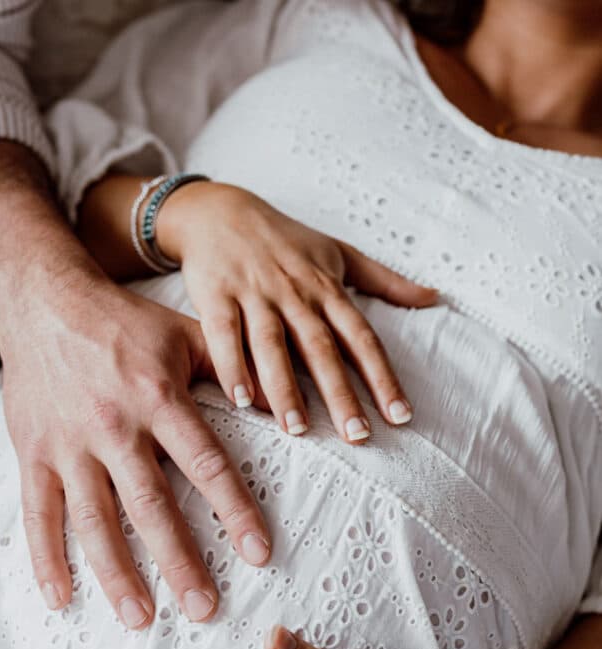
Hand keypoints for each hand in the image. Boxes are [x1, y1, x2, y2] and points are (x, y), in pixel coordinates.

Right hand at [0, 142, 271, 626]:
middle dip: (179, 561)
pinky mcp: (33, 454)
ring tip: (140, 618)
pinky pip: (38, 514)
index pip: (205, 463)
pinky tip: (61, 599)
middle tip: (204, 609)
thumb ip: (231, 371)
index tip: (258, 553)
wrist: (42, 299)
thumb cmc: (123, 322)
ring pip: (94, 520)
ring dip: (117, 573)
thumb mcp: (184, 334)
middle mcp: (114, 426)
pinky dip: (46, 559)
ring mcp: (68, 445)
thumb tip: (281, 405)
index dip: (234, 509)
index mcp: (158, 398)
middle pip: (150, 505)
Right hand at [158, 182, 436, 440]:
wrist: (219, 211)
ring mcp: (254, 295)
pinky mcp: (216, 297)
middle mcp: (294, 294)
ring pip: (273, 346)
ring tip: (296, 428)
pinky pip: (225, 336)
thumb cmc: (285, 240)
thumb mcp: (340, 253)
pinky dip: (232, 367)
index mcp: (327, 289)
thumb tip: (434, 297)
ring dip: (284, 389)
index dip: (382, 378)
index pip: (362, 338)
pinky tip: (240, 400)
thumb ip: (386, 281)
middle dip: (340, 394)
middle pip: (321, 349)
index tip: (400, 416)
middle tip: (356, 435)